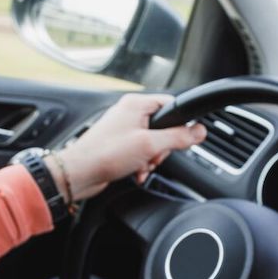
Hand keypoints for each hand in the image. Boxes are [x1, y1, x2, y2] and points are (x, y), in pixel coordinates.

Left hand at [51, 94, 205, 201]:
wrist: (78, 174)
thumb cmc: (105, 154)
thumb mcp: (150, 145)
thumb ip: (177, 137)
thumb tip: (198, 131)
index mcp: (136, 104)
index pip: (171, 105)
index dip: (180, 124)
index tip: (184, 138)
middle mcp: (129, 113)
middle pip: (164, 127)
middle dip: (162, 147)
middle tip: (153, 155)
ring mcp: (123, 129)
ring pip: (153, 142)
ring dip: (152, 158)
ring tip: (141, 165)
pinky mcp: (119, 144)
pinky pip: (140, 152)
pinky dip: (142, 163)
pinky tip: (136, 172)